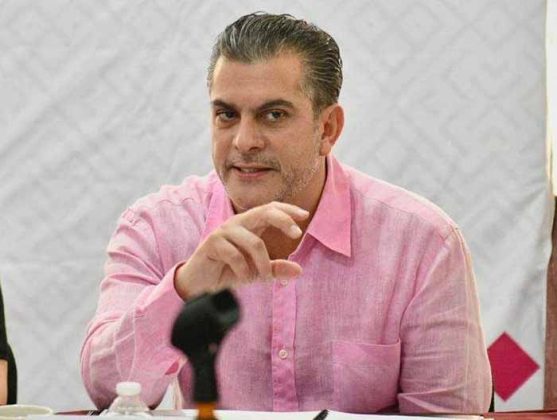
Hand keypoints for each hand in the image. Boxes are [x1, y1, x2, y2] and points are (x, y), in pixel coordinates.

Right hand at [174, 201, 308, 298]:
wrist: (199, 284)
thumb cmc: (228, 272)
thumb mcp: (256, 272)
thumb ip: (275, 269)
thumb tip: (299, 270)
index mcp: (249, 225)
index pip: (270, 209)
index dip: (287, 210)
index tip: (304, 215)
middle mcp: (237, 223)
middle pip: (263, 212)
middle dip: (282, 219)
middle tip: (297, 233)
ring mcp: (223, 232)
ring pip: (253, 242)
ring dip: (262, 264)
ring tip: (263, 278)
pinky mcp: (212, 243)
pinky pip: (236, 255)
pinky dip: (244, 270)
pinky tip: (243, 278)